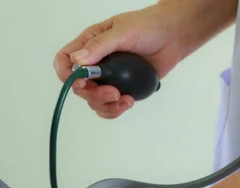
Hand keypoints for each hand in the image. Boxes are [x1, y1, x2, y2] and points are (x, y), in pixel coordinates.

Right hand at [54, 2, 189, 118]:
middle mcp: (95, 63)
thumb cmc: (150, 26)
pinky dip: (115, 109)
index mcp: (89, 44)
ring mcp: (107, 77)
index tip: (80, 82)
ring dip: (106, 105)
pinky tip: (128, 102)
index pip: (64, 61)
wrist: (175, 36)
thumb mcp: (123, 31)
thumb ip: (100, 46)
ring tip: (125, 99)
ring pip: (93, 100)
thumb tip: (77, 61)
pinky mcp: (121, 88)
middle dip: (94, 94)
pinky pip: (109, 106)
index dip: (66, 75)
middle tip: (114, 92)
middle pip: (79, 87)